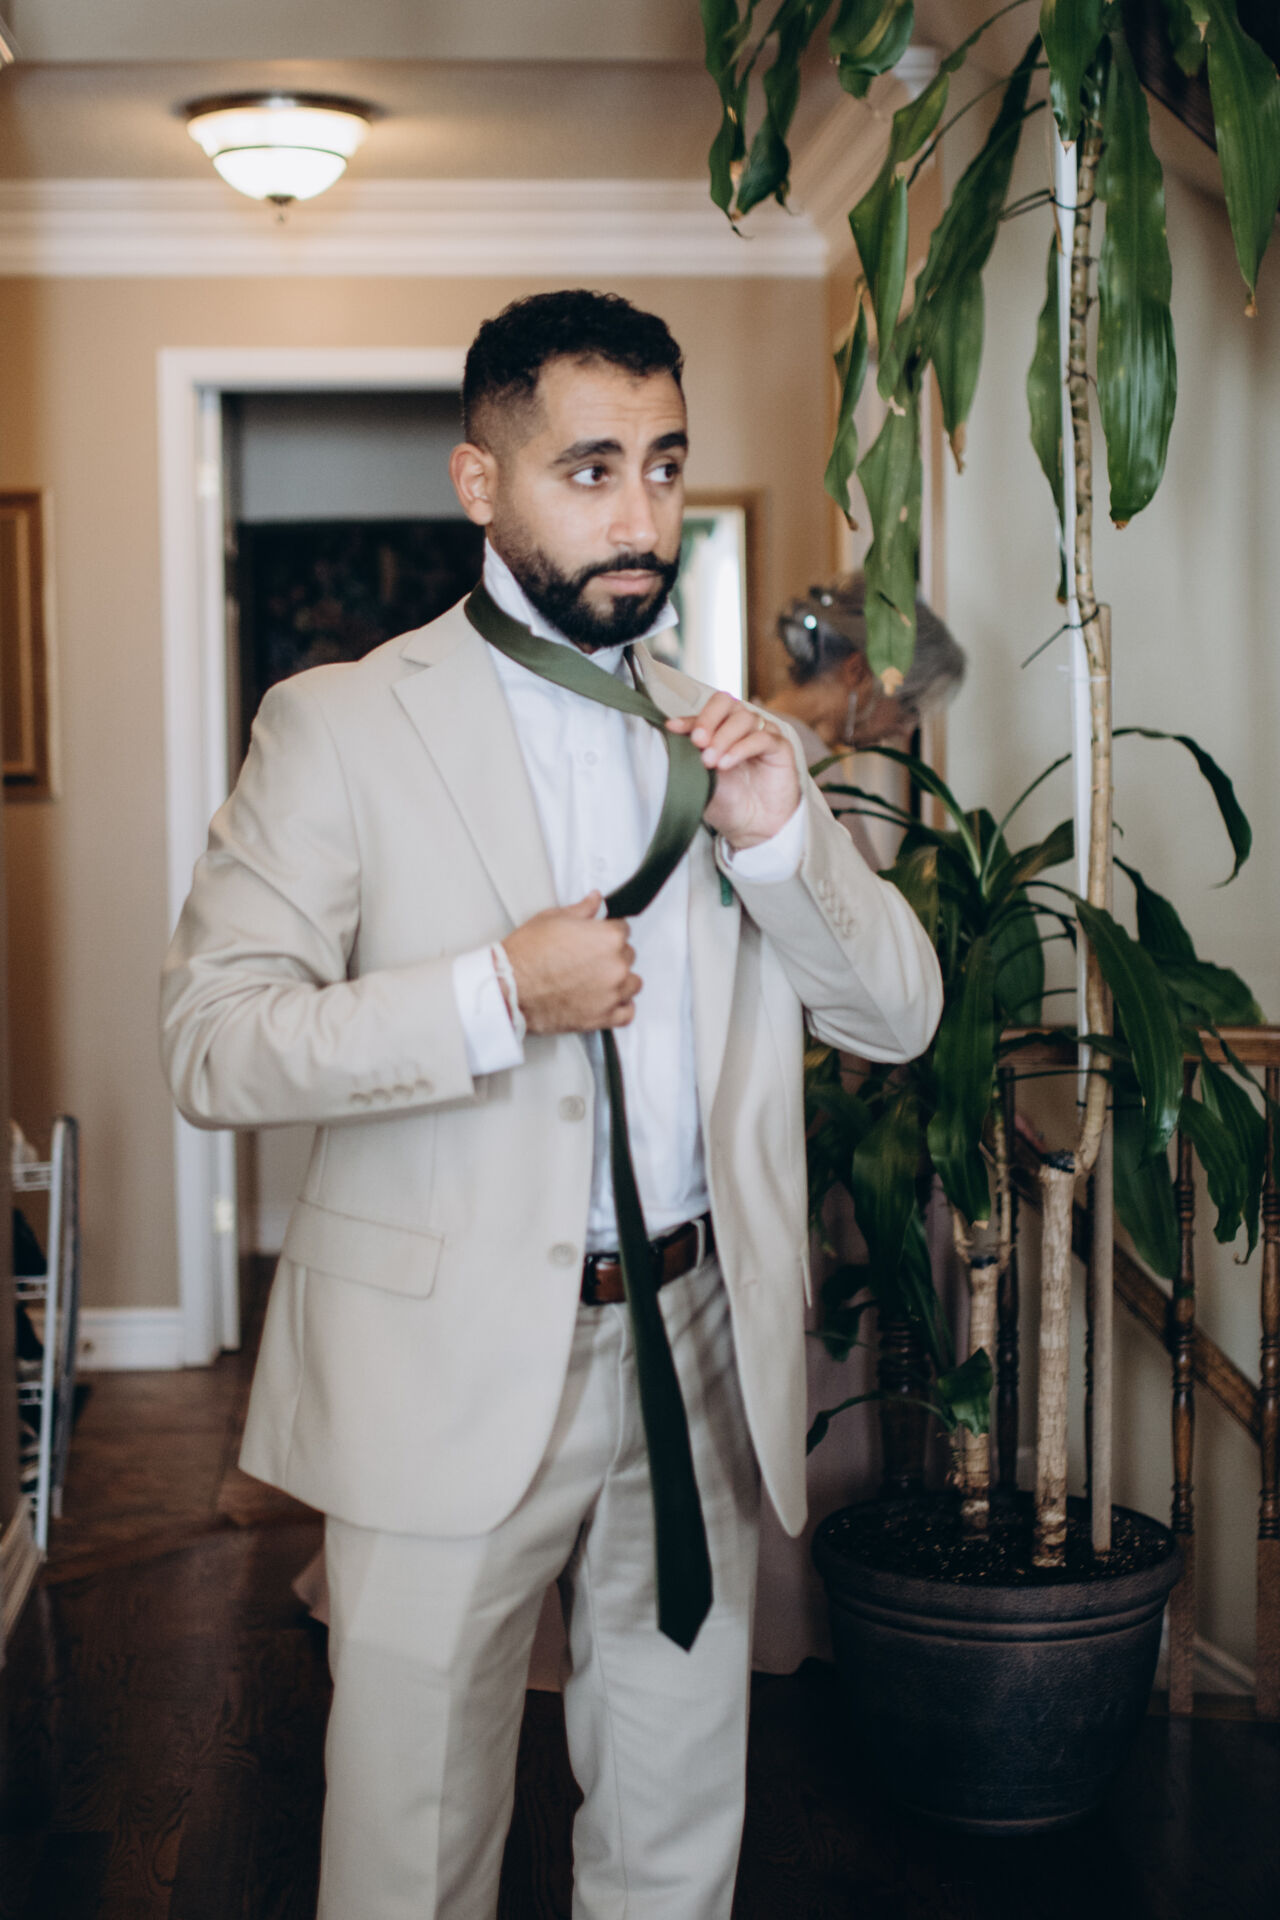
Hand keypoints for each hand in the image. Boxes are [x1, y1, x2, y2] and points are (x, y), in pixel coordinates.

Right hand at [502, 893, 641, 1034]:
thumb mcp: (552, 919)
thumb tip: (596, 900)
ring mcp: (612, 993)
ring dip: (620, 980)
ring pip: (632, 983)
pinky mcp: (604, 1017)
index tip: (596, 939)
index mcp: (608, 938)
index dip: (607, 932)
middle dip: (612, 955)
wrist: (509, 988)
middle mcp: (616, 965)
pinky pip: (628, 1013)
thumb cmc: (526, 954)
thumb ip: (582, 910)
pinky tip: (607, 1000)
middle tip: (588, 959)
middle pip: (628, 955)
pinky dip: (620, 1007)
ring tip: (597, 980)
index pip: (623, 929)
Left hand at [666, 695, 800, 848]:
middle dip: (708, 720)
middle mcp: (742, 726)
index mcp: (721, 728)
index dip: (690, 718)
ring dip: (723, 738)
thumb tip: (670, 735)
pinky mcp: (780, 747)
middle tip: (697, 742)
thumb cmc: (727, 801)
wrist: (753, 827)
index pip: (707, 710)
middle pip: (726, 703)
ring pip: (744, 718)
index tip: (673, 729)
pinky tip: (727, 763)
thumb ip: (690, 756)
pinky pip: (762, 738)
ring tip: (711, 762)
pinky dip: (741, 748)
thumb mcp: (701, 778)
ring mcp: (762, 734)